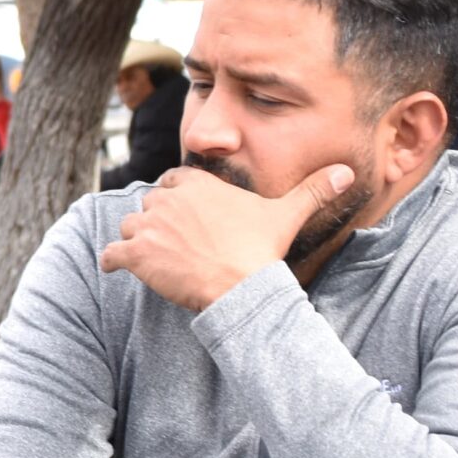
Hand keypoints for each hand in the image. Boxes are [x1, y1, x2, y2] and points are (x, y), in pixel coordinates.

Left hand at [98, 164, 355, 311]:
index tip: (183, 212)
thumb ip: (313, 189)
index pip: (173, 180)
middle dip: (156, 220)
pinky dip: (111, 261)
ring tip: (150, 257)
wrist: (240, 286)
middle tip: (170, 241)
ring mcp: (148, 226)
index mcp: (197, 184)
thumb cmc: (261, 250)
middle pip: (150, 204)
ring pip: (129, 226)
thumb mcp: (288, 214)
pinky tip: (116, 268)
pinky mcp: (135, 255)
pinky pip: (111, 253)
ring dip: (135, 240)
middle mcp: (168, 199)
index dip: (176, 196)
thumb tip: (346, 171)